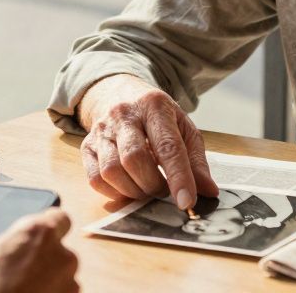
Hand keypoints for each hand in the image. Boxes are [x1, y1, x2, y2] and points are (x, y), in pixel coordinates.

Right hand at [0, 208, 77, 292]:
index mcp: (40, 234)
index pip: (60, 218)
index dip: (48, 225)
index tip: (38, 234)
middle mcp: (62, 256)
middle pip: (59, 251)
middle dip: (42, 259)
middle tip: (17, 271)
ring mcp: (69, 286)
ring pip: (61, 278)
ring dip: (46, 282)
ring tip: (19, 291)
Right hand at [77, 74, 218, 208]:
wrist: (119, 94)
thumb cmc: (157, 116)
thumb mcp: (183, 128)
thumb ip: (196, 160)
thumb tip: (208, 191)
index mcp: (154, 106)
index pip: (167, 146)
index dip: (178, 177)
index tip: (186, 202)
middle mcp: (123, 114)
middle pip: (135, 159)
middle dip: (153, 185)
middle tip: (163, 191)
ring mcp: (101, 130)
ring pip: (112, 170)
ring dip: (133, 191)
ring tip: (146, 189)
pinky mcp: (86, 145)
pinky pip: (95, 178)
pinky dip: (113, 192)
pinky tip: (127, 187)